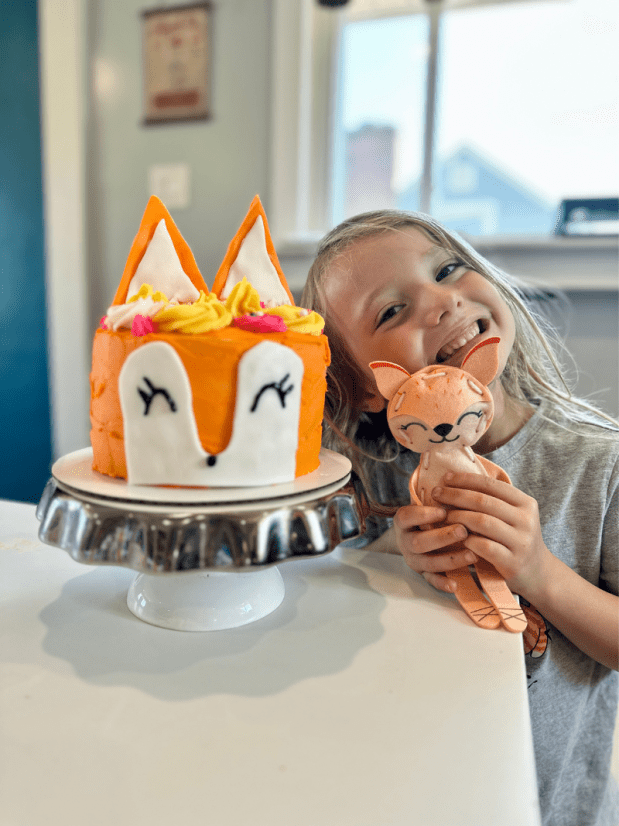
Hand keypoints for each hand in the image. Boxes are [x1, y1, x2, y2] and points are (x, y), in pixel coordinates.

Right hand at [393, 503, 477, 593]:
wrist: (425, 533)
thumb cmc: (433, 515)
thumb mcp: (430, 503)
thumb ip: (439, 497)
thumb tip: (453, 477)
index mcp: (404, 522)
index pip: (405, 517)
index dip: (422, 515)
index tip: (442, 512)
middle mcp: (406, 542)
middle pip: (418, 542)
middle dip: (441, 537)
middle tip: (463, 530)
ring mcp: (415, 560)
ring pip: (428, 563)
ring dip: (451, 559)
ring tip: (472, 554)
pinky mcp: (425, 574)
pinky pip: (432, 581)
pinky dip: (443, 584)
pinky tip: (455, 585)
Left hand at [433, 471, 552, 600]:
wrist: (539, 574)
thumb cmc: (516, 540)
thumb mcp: (513, 517)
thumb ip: (494, 502)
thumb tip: (456, 483)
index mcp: (526, 503)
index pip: (491, 485)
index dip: (465, 479)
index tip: (445, 477)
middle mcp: (526, 520)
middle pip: (483, 501)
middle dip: (455, 495)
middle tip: (436, 494)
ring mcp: (521, 542)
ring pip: (482, 521)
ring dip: (457, 516)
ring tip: (442, 515)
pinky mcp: (513, 562)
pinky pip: (484, 546)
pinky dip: (467, 539)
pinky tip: (456, 537)